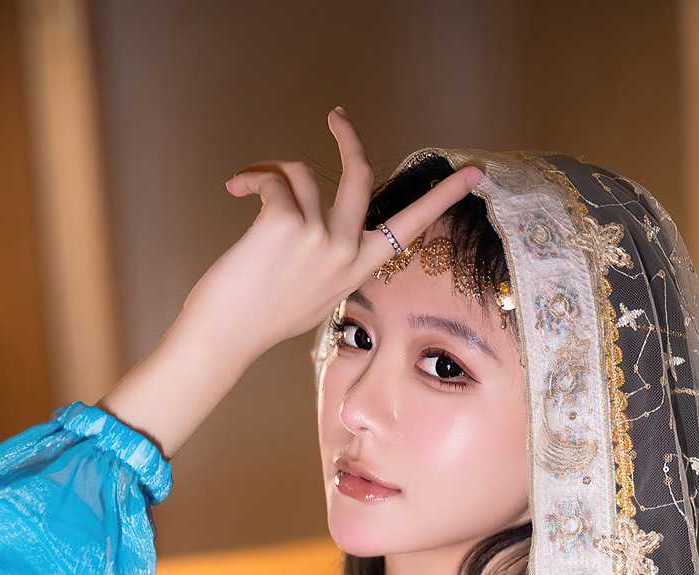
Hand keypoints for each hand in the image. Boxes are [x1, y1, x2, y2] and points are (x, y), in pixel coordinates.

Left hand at [183, 108, 482, 358]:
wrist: (225, 334)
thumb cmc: (261, 315)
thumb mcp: (313, 293)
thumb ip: (330, 258)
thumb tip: (321, 218)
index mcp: (357, 270)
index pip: (409, 229)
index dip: (442, 198)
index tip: (473, 174)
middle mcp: (345, 253)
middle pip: (361, 176)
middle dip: (349, 138)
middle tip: (337, 117)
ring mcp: (320, 238)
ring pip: (304, 172)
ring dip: (273, 171)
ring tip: (247, 186)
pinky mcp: (288, 223)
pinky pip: (275, 178)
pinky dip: (252, 178)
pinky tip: (235, 192)